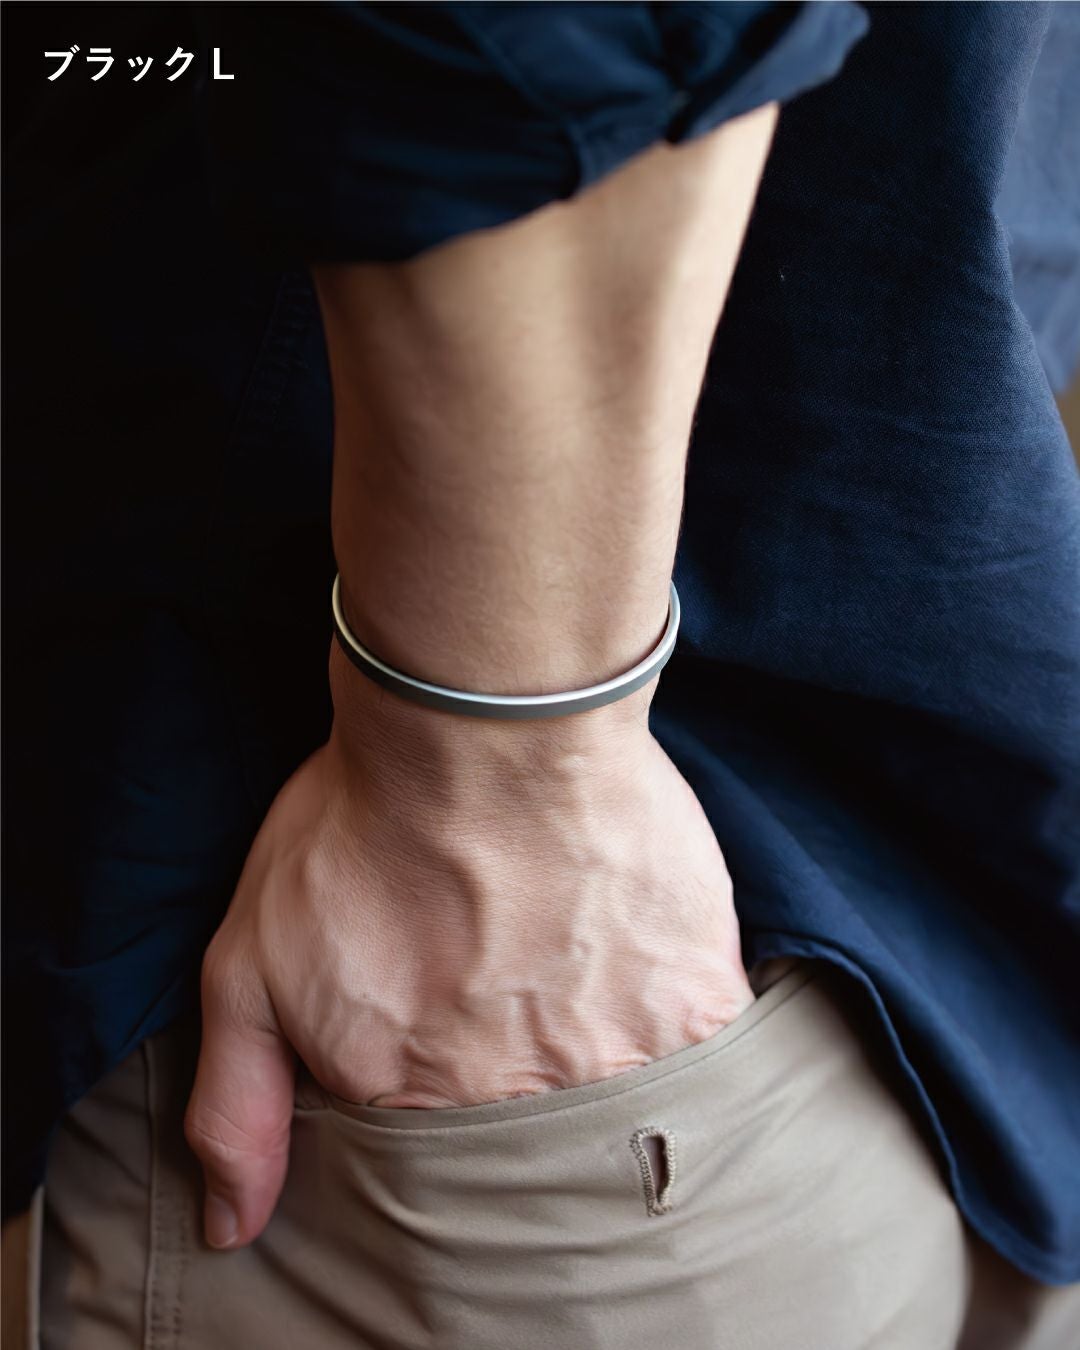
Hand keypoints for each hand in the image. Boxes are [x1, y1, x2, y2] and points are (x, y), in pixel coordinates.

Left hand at [184, 660, 753, 1249]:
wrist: (486, 722)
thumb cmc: (364, 824)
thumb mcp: (249, 958)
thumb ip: (237, 1104)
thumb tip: (229, 1231)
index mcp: (412, 1105)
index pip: (435, 1163)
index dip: (443, 1085)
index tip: (454, 1022)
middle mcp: (517, 1106)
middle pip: (529, 1137)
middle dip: (521, 1072)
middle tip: (515, 977)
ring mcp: (615, 1061)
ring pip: (618, 1102)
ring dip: (601, 1048)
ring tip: (576, 962)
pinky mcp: (695, 1003)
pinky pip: (697, 1051)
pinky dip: (675, 1020)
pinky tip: (640, 955)